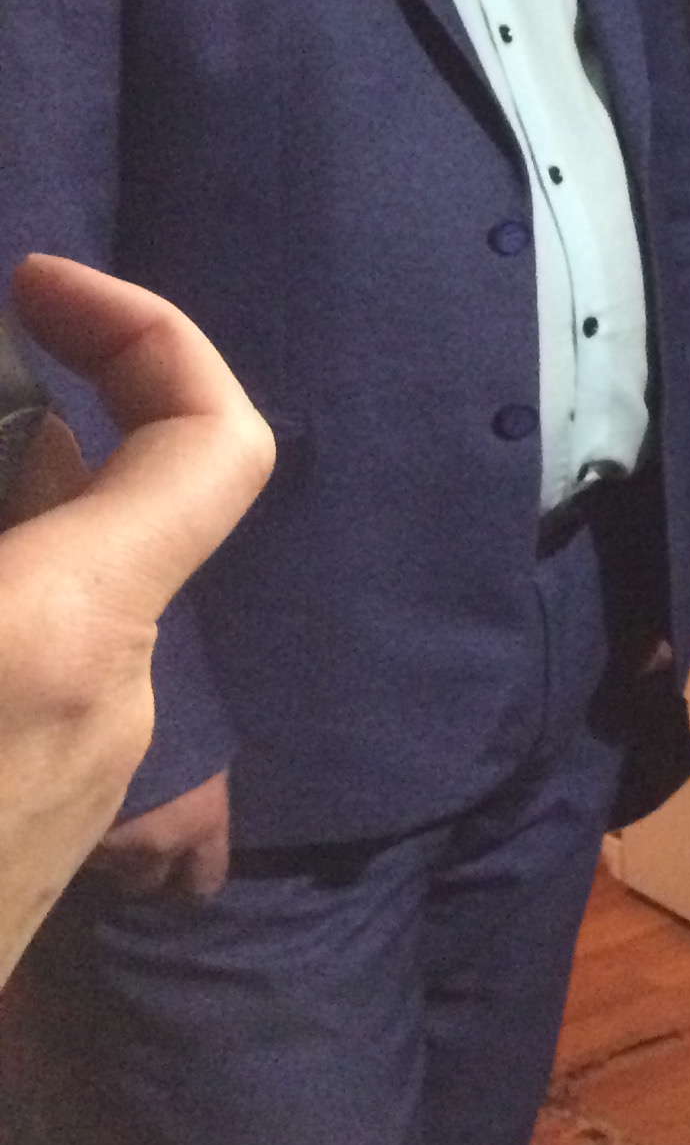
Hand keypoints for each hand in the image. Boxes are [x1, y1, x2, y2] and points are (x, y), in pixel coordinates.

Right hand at [0, 255, 270, 951]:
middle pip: (106, 510)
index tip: (30, 278)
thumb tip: (14, 447)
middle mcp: (99, 715)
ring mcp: (62, 802)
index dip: (150, 329)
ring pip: (46, 600)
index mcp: (61, 636)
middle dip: (4, 428)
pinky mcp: (13, 866)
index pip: (214, 439)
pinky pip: (10, 688)